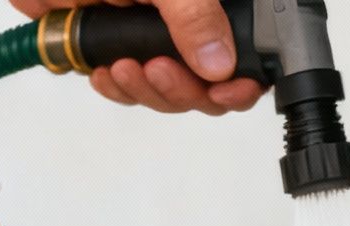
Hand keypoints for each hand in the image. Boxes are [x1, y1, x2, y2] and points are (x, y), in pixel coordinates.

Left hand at [10, 0, 265, 114]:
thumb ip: (195, 16)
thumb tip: (219, 63)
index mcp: (210, 7)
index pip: (243, 58)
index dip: (240, 84)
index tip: (225, 93)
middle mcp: (185, 25)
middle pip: (204, 86)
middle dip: (180, 89)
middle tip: (159, 70)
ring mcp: (149, 37)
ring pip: (165, 92)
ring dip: (145, 91)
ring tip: (125, 68)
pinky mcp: (117, 45)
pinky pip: (128, 86)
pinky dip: (117, 87)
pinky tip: (106, 73)